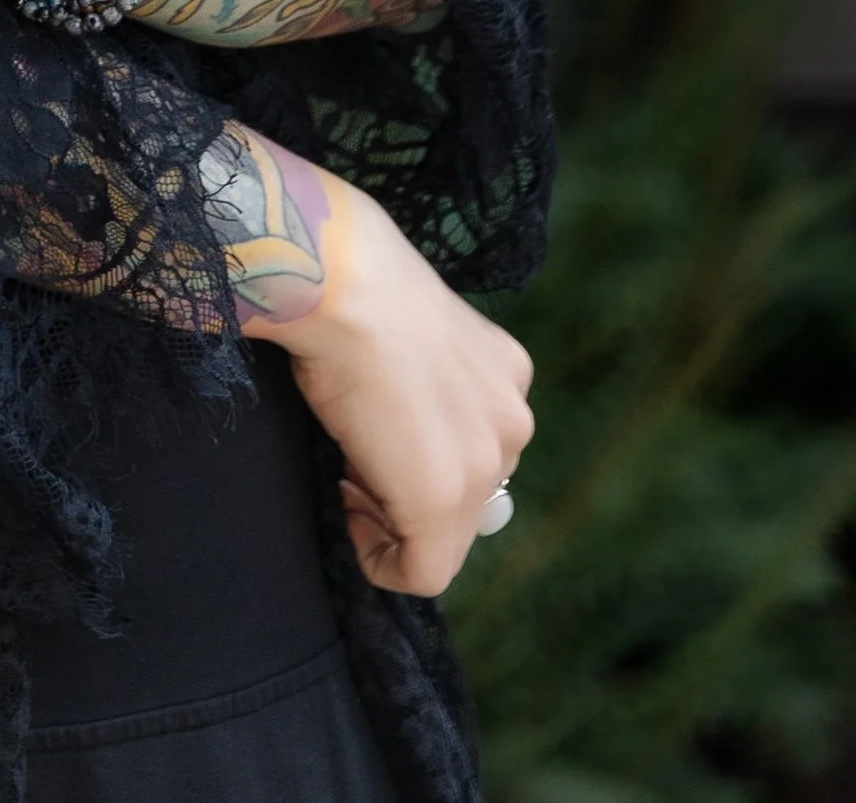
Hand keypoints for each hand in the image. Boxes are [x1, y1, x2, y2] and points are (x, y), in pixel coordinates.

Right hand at [249, 170, 533, 594]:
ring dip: (396, 519)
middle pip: (467, 495)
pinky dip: (383, 562)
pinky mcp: (443, 502)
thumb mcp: (413, 335)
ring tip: (348, 472)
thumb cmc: (356, 291)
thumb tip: (398, 433)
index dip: (417, 454)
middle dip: (409, 491)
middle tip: (354, 461)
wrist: (342, 285)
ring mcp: (486, 465)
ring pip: (448, 533)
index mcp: (509, 374)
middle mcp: (513, 422)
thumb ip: (431, 384)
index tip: (372, 438)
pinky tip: (350, 514)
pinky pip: (426, 570)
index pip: (473, 448)